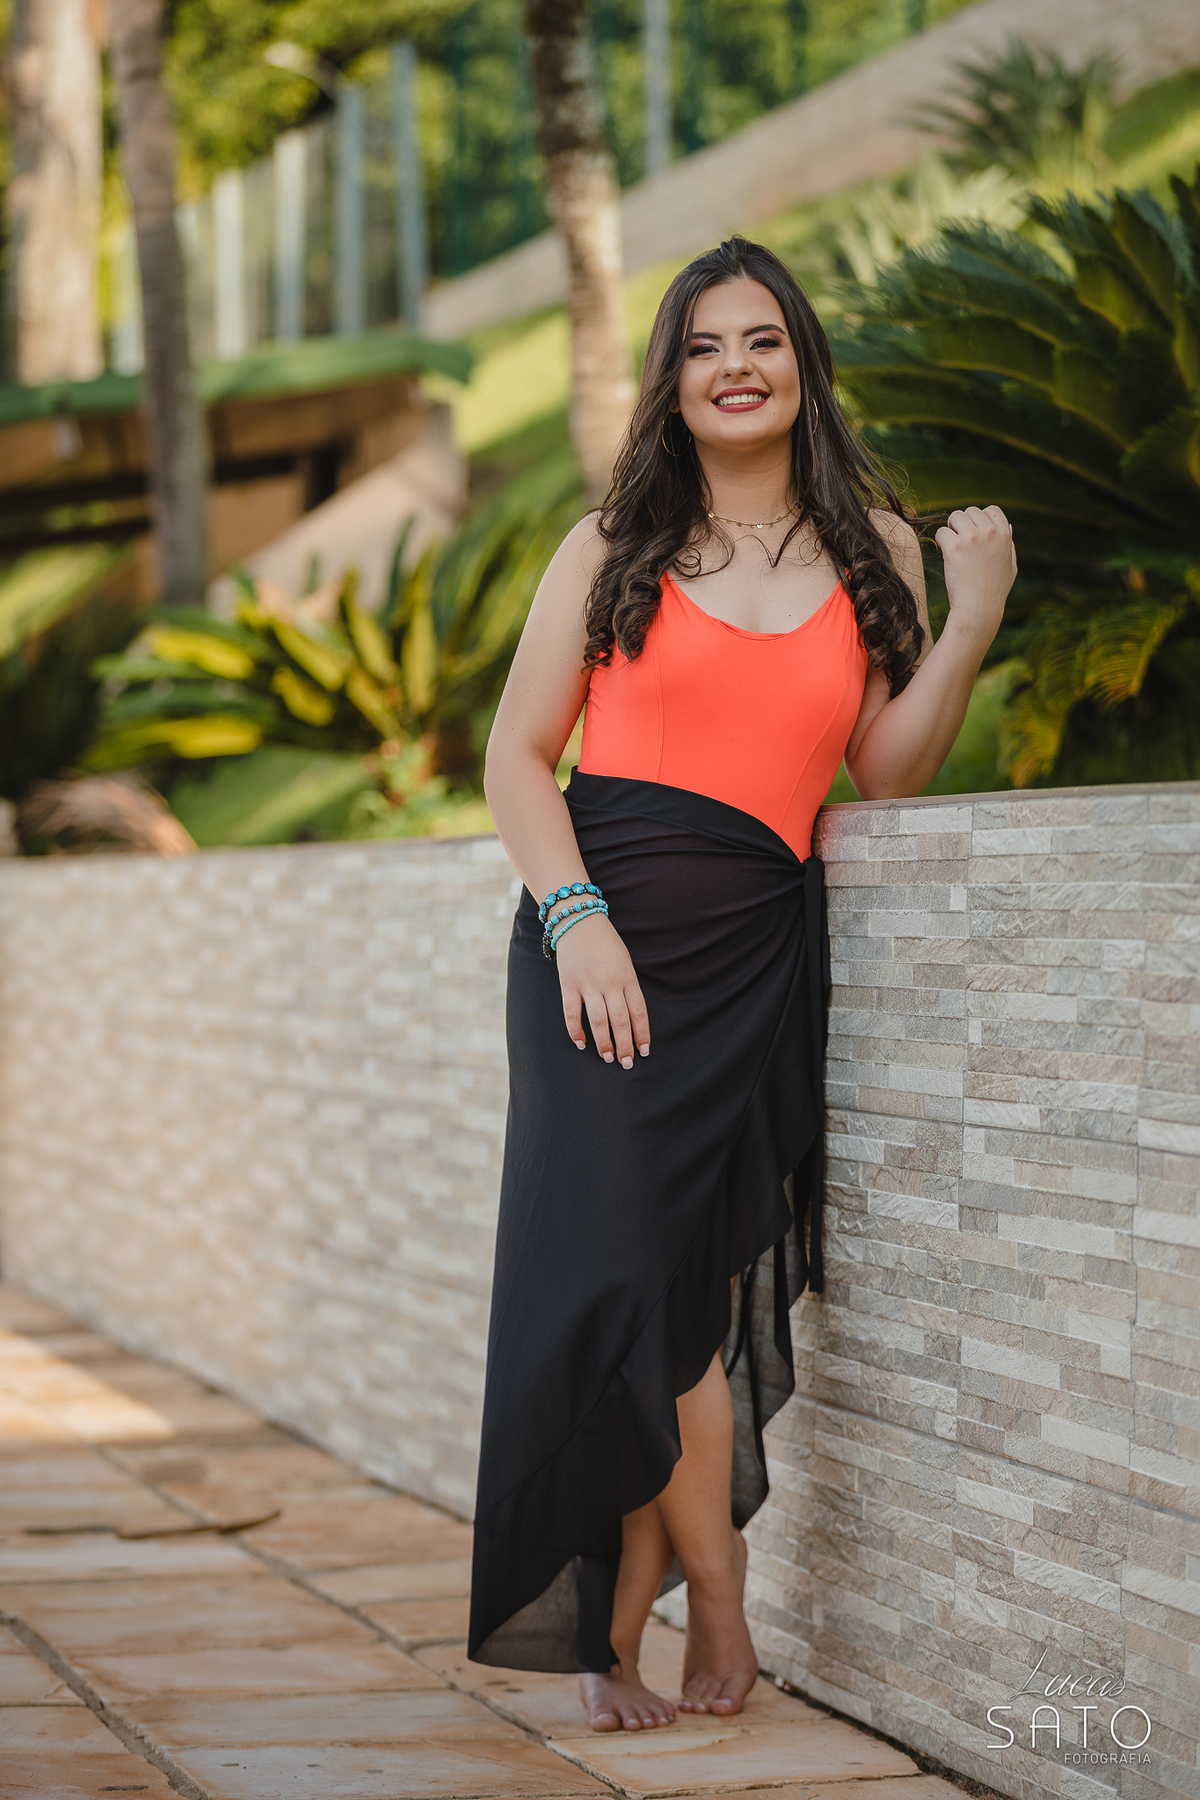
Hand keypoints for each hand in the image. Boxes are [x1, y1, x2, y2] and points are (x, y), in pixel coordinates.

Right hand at [555, 911, 649, 1068]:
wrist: (579, 921)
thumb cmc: (606, 943)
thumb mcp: (625, 962)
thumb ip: (628, 987)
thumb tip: (630, 1019)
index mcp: (627, 977)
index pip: (638, 1012)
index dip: (642, 1034)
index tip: (644, 1051)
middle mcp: (610, 982)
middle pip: (620, 1021)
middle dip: (625, 1045)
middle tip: (626, 1063)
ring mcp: (588, 984)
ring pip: (599, 1021)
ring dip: (604, 1043)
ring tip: (608, 1057)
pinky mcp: (568, 985)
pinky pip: (572, 1014)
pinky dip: (576, 1032)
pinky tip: (582, 1044)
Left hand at [935, 505, 1016, 649]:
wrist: (979, 608)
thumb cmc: (994, 591)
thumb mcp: (1010, 566)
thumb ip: (1009, 546)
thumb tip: (1008, 527)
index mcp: (1004, 534)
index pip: (991, 510)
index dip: (980, 519)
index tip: (974, 534)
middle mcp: (989, 532)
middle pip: (970, 511)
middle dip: (963, 524)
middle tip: (961, 543)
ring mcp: (971, 538)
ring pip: (954, 516)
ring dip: (951, 530)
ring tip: (953, 548)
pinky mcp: (954, 548)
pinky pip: (941, 532)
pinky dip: (940, 542)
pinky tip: (946, 555)